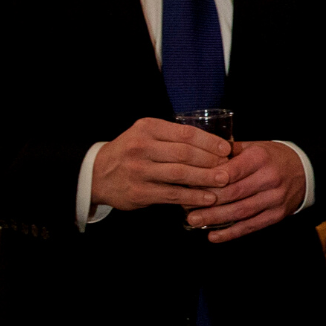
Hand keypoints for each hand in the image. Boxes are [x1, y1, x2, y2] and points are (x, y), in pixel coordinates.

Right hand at [91, 117, 231, 210]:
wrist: (97, 174)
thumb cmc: (131, 152)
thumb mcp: (147, 134)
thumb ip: (173, 138)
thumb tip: (214, 146)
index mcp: (148, 128)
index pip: (186, 133)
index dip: (209, 141)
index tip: (226, 149)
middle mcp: (142, 146)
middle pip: (185, 153)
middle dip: (211, 160)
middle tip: (229, 167)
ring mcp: (139, 170)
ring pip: (180, 174)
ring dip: (205, 178)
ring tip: (223, 181)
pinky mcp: (139, 192)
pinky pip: (172, 194)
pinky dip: (192, 196)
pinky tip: (207, 198)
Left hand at [187, 141, 306, 242]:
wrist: (305, 170)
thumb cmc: (272, 157)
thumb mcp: (255, 146)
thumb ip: (230, 152)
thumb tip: (201, 156)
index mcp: (260, 158)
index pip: (232, 171)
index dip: (211, 180)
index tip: (191, 185)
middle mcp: (269, 178)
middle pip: (233, 193)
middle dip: (208, 202)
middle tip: (186, 208)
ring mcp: (274, 198)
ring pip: (240, 212)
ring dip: (215, 219)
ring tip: (194, 221)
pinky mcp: (276, 215)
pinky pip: (251, 226)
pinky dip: (231, 233)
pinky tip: (213, 236)